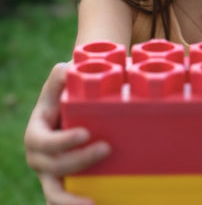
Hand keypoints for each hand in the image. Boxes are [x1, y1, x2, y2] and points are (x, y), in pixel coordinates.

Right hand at [24, 63, 110, 204]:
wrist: (70, 112)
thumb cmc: (65, 96)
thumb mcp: (60, 84)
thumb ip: (61, 76)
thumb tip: (66, 68)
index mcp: (36, 133)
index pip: (43, 142)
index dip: (62, 141)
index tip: (85, 134)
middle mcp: (40, 157)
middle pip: (53, 167)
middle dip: (80, 161)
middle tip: (107, 149)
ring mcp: (50, 173)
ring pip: (54, 193)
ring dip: (72, 201)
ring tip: (95, 204)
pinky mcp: (64, 183)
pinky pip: (64, 200)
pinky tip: (98, 204)